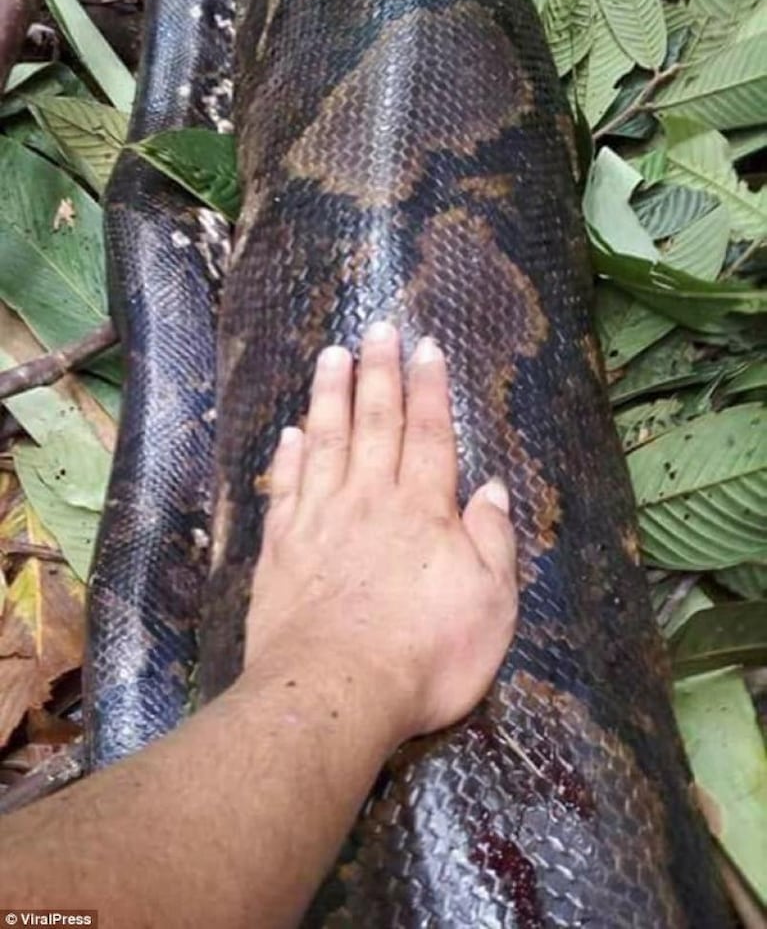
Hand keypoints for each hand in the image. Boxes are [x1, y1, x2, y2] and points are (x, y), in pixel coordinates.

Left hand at [244, 321, 517, 746]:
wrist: (336, 691)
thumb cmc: (427, 654)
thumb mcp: (490, 604)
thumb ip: (491, 540)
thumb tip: (492, 488)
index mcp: (424, 510)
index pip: (430, 434)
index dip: (430, 388)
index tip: (426, 348)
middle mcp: (370, 500)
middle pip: (376, 423)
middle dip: (380, 372)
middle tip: (378, 328)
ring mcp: (320, 519)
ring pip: (326, 441)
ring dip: (330, 395)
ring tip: (332, 354)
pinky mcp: (282, 547)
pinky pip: (287, 488)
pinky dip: (289, 456)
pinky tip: (291, 432)